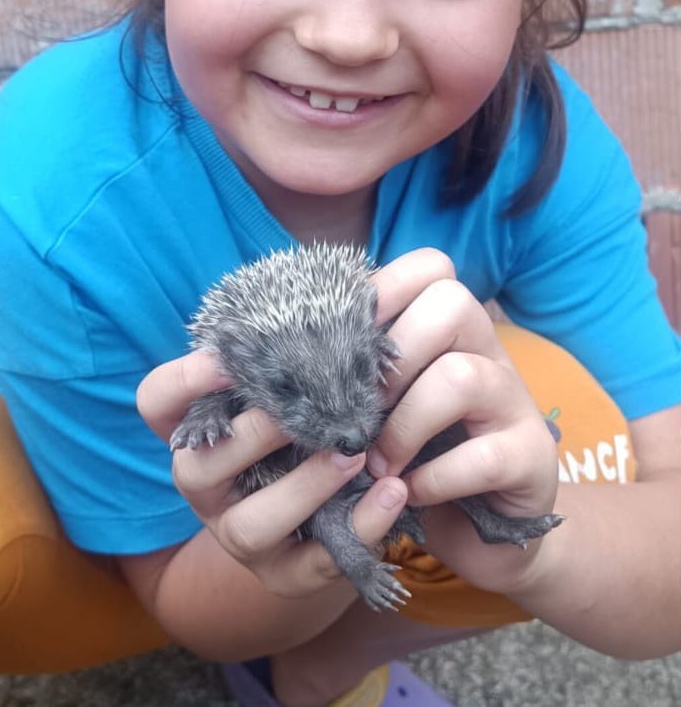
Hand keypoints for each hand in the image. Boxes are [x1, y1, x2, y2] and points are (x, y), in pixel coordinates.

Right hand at [136, 349, 410, 602]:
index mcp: (193, 430)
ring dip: (306, 487)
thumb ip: (294, 350)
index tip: (226, 357)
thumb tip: (350, 290)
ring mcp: (237, 534)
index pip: (155, 400)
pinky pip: (315, 564)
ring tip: (353, 453)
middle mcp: (204, 485)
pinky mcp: (286, 574)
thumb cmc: (300, 423)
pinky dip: (360, 526)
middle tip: (306, 409)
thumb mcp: (284, 387)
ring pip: (252, 524)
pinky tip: (392, 490)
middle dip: (252, 436)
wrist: (318, 515)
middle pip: (196, 468)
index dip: (183, 380)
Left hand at [367, 249, 560, 594]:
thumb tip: (262, 357)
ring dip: (403, 427)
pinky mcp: (530, 455)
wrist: (484, 524)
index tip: (345, 334)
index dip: (385, 286)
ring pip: (460, 376)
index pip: (431, 266)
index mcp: (451, 325)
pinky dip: (433, 480)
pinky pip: (482, 457)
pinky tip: (412, 492)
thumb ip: (349, 369)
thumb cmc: (418, 449)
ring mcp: (514, 400)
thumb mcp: (384, 400)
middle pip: (451, 303)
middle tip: (362, 410)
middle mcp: (488, 349)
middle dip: (394, 356)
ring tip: (377, 464)